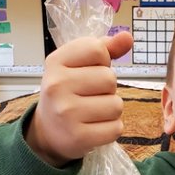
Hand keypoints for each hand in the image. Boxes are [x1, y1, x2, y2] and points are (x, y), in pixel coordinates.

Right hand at [27, 32, 133, 166]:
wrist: (47, 131)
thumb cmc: (68, 91)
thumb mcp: (79, 64)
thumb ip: (105, 48)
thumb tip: (127, 37)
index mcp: (56, 62)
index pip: (98, 49)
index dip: (102, 60)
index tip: (89, 70)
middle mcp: (56, 86)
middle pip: (109, 78)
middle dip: (107, 88)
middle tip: (89, 95)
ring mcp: (66, 113)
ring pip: (116, 104)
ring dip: (110, 109)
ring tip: (92, 111)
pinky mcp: (78, 137)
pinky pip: (116, 128)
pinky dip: (110, 128)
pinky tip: (93, 127)